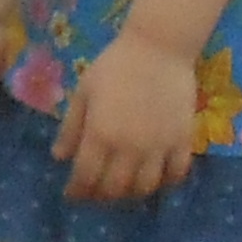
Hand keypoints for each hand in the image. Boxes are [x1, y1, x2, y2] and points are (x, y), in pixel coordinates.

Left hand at [56, 34, 198, 205]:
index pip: (86, 176)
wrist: (159, 46)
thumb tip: (59, 157)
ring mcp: (159, 145)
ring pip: (145, 187)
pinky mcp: (183, 139)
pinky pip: (176, 173)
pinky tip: (156, 177)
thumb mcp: (84, 91)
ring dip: (131, 193)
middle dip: (100, 196)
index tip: (72, 193)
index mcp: (101, 134)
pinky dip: (166, 182)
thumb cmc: (115, 65)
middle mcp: (130, 146)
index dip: (77, 190)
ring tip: (123, 186)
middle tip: (95, 192)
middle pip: (114, 188)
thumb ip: (71, 127)